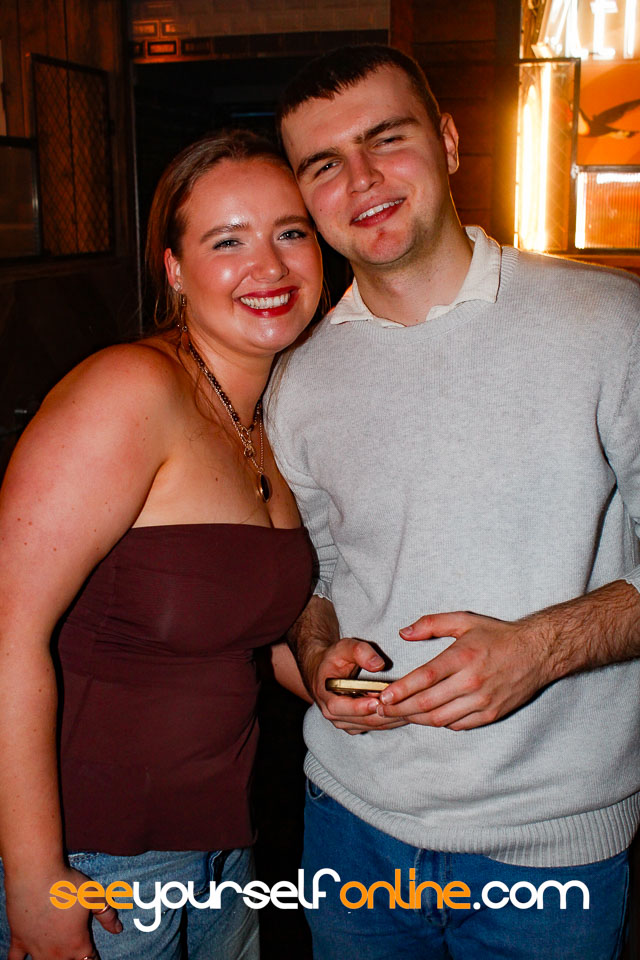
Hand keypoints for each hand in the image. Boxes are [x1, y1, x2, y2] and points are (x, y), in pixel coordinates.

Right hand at [6, 865, 121, 959]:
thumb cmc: (67, 885)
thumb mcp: (95, 897)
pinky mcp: (18, 941)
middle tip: (76, 955)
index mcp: (77, 944)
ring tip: (56, 956)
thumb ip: (107, 915)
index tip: (93, 956)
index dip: (93, 958)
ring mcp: (35, 949)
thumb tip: (118, 929)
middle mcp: (56, 952)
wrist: (35, 877)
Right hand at [312, 637, 407, 734]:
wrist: (326, 672)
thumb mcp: (343, 648)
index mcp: (326, 696)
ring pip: (373, 724)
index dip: (359, 706)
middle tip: (405, 704)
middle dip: (384, 712)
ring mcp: (346, 722)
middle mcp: (334, 715)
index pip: (340, 708)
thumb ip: (359, 652)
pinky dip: (392, 720)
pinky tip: (408, 712)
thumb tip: (378, 664)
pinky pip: (376, 725)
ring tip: (411, 708)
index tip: (376, 700)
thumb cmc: (334, 658)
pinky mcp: (357, 725)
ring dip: (392, 718)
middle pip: (362, 719)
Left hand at [377, 611, 553, 729]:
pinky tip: (429, 716)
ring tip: (400, 714)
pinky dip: (440, 723)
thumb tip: (404, 633)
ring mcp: (482, 701)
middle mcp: (472, 681)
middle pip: (427, 703)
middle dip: (400, 709)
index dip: (401, 690)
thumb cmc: (498, 635)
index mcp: (462, 656)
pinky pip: (458, 725)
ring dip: (416, 719)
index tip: (384, 696)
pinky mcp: (491, 714)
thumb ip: (431, 624)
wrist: (538, 652)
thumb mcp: (464, 620)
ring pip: (440, 718)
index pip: (424, 677)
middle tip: (382, 709)